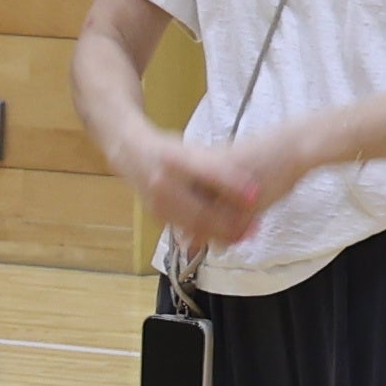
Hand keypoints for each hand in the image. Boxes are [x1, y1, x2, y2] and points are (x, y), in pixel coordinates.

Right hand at [130, 131, 264, 250]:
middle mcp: (162, 182)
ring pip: (195, 225)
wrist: (129, 153)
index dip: (233, 185)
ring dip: (222, 233)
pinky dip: (208, 234)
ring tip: (246, 234)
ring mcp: (156, 202)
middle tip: (256, 226)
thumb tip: (250, 187)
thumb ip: (216, 167)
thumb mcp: (191, 149)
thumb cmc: (169, 149)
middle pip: (201, 210)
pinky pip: (186, 229)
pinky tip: (226, 236)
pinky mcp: (156, 216)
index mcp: (173, 158)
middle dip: (230, 222)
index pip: (208, 172)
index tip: (256, 194)